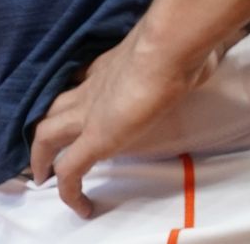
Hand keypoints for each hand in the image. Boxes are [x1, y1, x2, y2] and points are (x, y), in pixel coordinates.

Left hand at [28, 27, 221, 219]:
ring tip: (42, 177)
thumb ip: (182, 58)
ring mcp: (89, 112)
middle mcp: (91, 87)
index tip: (73, 108)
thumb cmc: (178, 43)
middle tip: (42, 148)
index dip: (72, 97)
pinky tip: (80, 207)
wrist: (168, 47)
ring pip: (47, 134)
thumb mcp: (176, 50)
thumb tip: (208, 58)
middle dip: (44, 126)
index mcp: (108, 67)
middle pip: (53, 107)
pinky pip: (72, 169)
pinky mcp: (96, 138)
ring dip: (41, 157)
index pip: (80, 82)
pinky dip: (70, 190)